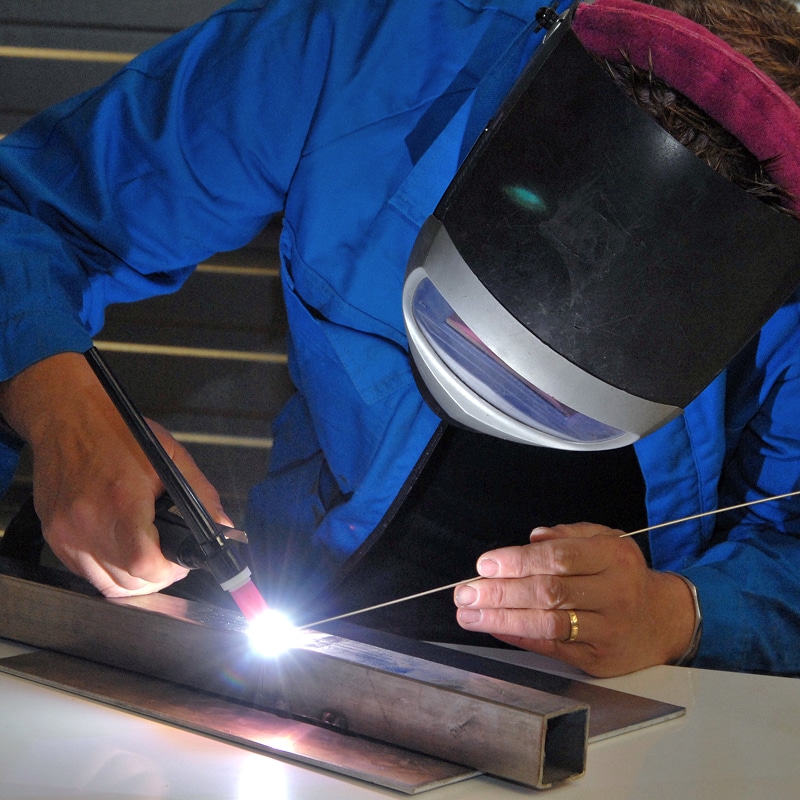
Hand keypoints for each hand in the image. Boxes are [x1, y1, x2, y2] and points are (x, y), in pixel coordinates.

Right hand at [0, 352, 230, 596]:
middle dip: (156, 579)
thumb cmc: (118, 432)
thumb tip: (222, 525)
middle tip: (170, 561)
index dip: (169, 572)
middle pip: (127, 583)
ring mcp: (66, 534)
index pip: (144, 564)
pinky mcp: (53, 537)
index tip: (180, 563)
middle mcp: (88, 523)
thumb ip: (201, 493)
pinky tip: (123, 550)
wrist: (66, 416)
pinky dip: (108, 571)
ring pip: (105, 585)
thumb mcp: (170, 455)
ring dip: (132, 581)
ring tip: (149, 559)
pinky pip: (85, 573)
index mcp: (121, 501)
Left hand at [453, 522, 697, 676]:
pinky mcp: (598, 658)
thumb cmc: (624, 574)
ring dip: (502, 619)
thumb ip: (570, 535)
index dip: (519, 561)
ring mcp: (607, 629)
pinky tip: (494, 628)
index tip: (485, 564)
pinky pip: (552, 647)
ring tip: (469, 614)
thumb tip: (531, 538)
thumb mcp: (606, 541)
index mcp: (614, 557)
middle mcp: (614, 593)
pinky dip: (519, 637)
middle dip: (500, 592)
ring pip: (547, 624)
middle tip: (465, 592)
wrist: (662, 620)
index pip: (559, 558)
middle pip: (549, 592)